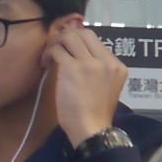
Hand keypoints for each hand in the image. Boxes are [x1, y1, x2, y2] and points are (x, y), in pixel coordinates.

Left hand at [45, 18, 126, 146]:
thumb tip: (78, 52)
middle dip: (66, 36)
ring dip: (55, 43)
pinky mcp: (72, 68)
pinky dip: (48, 54)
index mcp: (117, 66)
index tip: (67, 48)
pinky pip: (56, 50)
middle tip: (56, 47)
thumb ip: (98, 68)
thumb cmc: (96, 112)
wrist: (91, 128)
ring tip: (49, 56)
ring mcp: (90, 63)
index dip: (77, 39)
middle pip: (83, 32)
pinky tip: (45, 64)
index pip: (95, 39)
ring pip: (69, 37)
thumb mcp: (107, 86)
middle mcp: (106, 61)